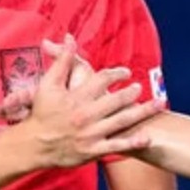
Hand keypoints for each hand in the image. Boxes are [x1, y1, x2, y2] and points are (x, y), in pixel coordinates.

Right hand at [2, 34, 160, 167]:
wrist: (32, 145)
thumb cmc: (41, 113)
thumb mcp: (48, 84)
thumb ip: (62, 61)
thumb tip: (70, 38)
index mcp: (76, 97)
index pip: (102, 80)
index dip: (117, 74)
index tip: (126, 73)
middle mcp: (86, 115)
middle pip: (116, 100)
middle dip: (132, 92)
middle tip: (141, 87)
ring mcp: (91, 134)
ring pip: (121, 121)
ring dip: (142, 112)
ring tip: (157, 104)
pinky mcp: (93, 151)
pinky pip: (116, 146)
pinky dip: (133, 142)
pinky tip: (148, 137)